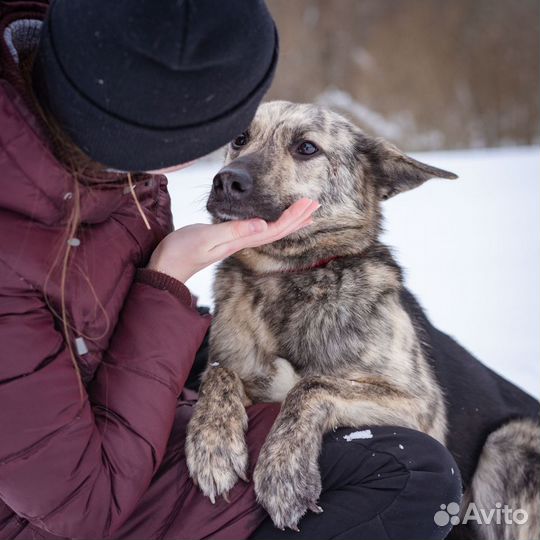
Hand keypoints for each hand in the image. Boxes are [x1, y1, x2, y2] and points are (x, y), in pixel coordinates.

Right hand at [148, 198, 318, 282]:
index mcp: (240, 240)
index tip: (309, 204)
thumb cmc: (181, 251)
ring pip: (269, 231)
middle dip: (297, 218)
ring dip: (287, 221)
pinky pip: (257, 231)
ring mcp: (235, 242)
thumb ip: (233, 230)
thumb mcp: (207, 237)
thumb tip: (263, 226)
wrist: (166, 267)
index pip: (274, 228)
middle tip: (315, 205)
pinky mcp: (227, 240)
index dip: (293, 217)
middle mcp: (242, 242)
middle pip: (277, 231)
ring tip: (302, 213)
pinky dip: (270, 224)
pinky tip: (271, 221)